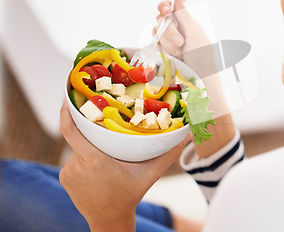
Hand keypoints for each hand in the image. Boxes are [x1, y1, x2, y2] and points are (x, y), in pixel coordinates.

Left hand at [59, 101, 190, 231]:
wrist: (109, 221)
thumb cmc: (130, 195)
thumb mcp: (150, 174)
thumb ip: (168, 154)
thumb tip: (186, 137)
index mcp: (94, 160)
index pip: (70, 131)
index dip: (66, 113)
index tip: (67, 98)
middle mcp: (77, 165)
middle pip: (77, 136)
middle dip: (86, 126)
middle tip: (99, 115)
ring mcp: (68, 172)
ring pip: (76, 147)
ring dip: (88, 144)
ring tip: (104, 147)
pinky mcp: (64, 178)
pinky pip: (73, 158)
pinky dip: (84, 156)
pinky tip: (97, 163)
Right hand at [155, 0, 235, 157]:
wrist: (200, 84)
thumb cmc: (204, 58)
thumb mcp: (195, 34)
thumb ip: (183, 16)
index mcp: (187, 24)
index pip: (169, 9)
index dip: (164, 7)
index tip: (165, 9)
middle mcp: (176, 32)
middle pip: (159, 20)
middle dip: (169, 30)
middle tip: (182, 43)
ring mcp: (167, 45)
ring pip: (155, 34)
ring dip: (168, 44)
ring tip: (181, 54)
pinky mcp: (161, 57)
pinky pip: (153, 48)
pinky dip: (163, 53)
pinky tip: (173, 60)